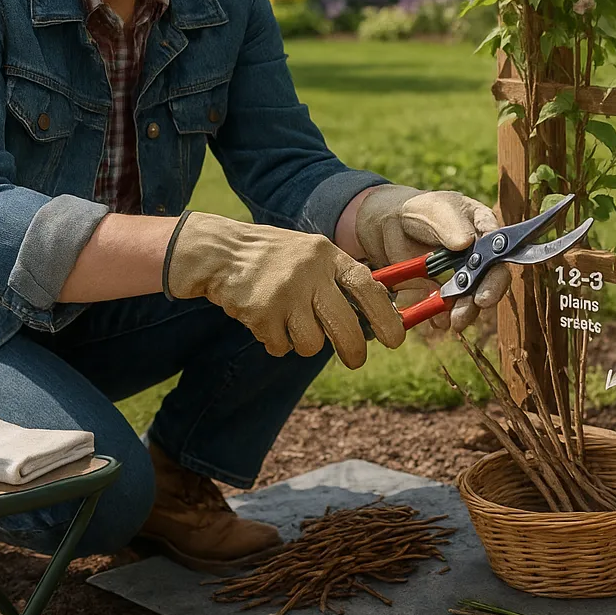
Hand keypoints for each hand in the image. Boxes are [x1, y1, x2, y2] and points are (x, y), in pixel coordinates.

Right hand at [164, 212, 404, 366]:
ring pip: (311, 343)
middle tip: (355, 361)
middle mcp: (309, 271)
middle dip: (352, 350)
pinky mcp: (260, 312)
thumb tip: (380, 313)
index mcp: (326, 254)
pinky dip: (276, 342)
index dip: (385, 314)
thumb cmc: (275, 259)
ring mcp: (284, 292)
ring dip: (303, 342)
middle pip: (344, 325)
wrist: (220, 253)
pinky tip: (265, 320)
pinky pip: (281, 347)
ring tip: (289, 322)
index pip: (365, 285)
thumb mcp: (312, 255)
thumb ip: (340, 278)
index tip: (395, 338)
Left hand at [353, 186, 510, 330]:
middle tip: (481, 302)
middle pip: (491, 276)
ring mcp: (462, 277)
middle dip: (488, 291)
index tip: (491, 271)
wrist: (389, 227)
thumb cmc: (418, 211)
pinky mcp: (444, 294)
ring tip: (457, 320)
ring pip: (471, 298)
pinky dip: (442, 317)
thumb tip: (466, 243)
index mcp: (482, 226)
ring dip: (467, 310)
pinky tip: (438, 321)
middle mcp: (479, 255)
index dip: (498, 259)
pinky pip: (446, 310)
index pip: (498, 244)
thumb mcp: (433, 210)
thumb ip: (449, 225)